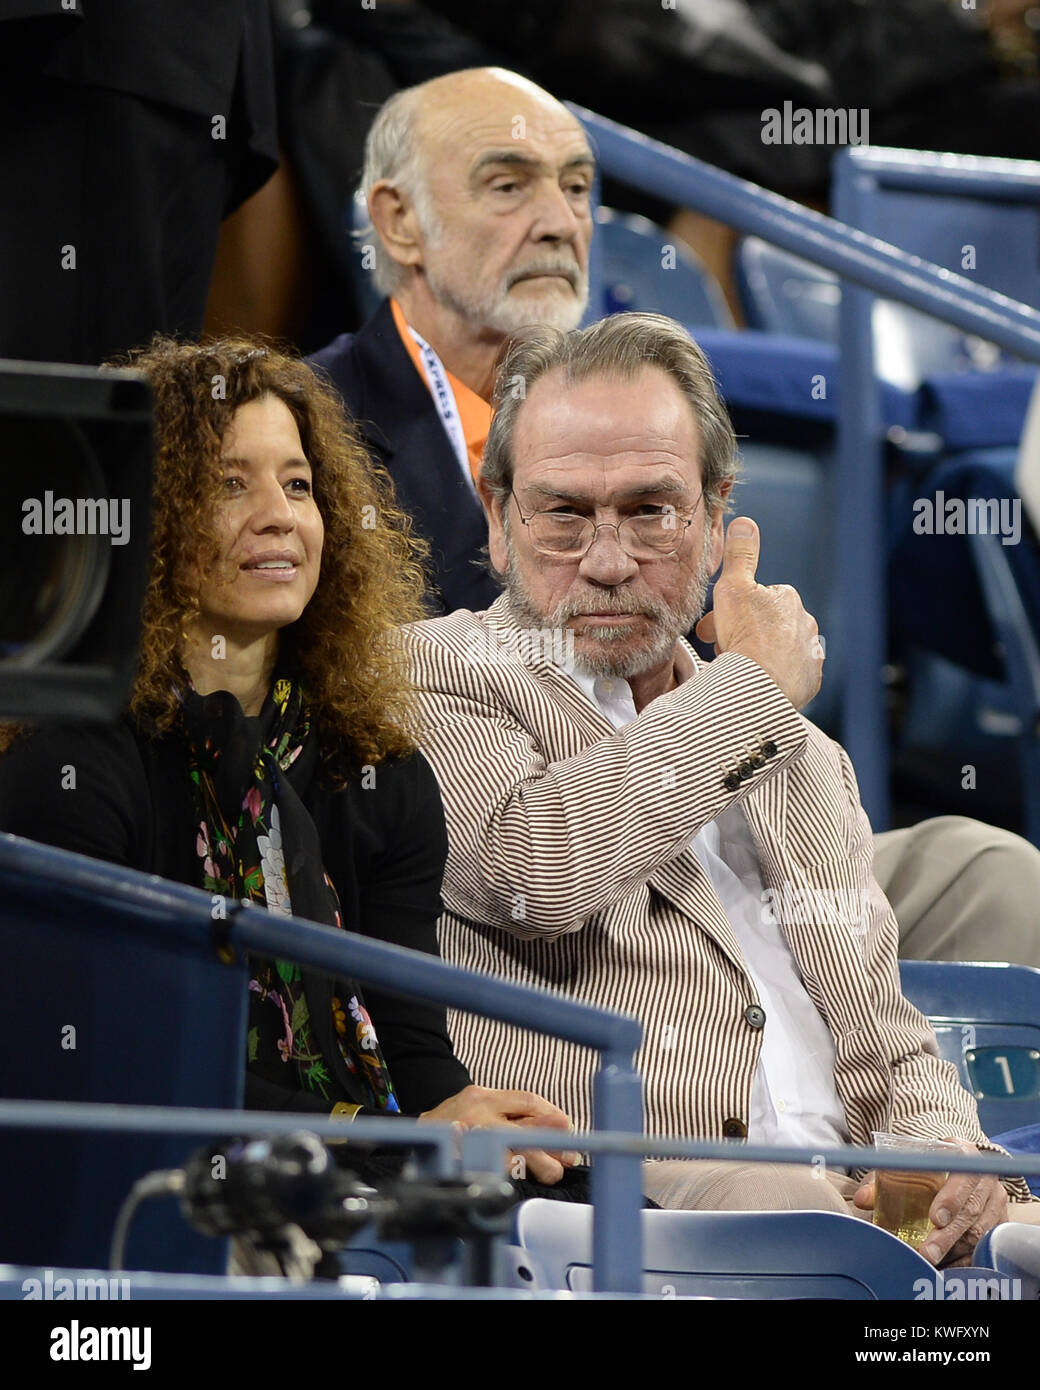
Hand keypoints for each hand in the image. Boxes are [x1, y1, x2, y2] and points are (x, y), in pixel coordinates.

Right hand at [418, 1084, 579, 1184]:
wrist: (419, 1135)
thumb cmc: (459, 1118)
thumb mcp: (484, 1102)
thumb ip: (516, 1111)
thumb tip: (561, 1125)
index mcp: (483, 1097)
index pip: (527, 1101)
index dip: (551, 1114)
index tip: (566, 1125)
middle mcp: (475, 1119)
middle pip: (523, 1131)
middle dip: (551, 1145)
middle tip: (569, 1157)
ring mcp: (468, 1146)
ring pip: (514, 1158)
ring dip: (539, 1166)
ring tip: (553, 1171)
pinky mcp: (464, 1168)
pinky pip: (498, 1174)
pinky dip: (517, 1176)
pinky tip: (528, 1178)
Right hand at [695, 517, 822, 709]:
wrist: (761, 685)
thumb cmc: (745, 635)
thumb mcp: (733, 587)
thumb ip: (740, 554)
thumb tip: (745, 522)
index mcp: (787, 598)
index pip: (756, 599)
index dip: (730, 611)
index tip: (710, 627)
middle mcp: (805, 623)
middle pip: (766, 626)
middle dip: (743, 633)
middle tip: (718, 648)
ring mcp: (809, 654)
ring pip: (778, 650)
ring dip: (758, 654)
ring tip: (736, 668)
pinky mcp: (810, 681)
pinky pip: (790, 675)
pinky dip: (774, 676)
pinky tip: (757, 681)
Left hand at [852, 1138, 1008, 1267]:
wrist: (952, 1165)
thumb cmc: (926, 1165)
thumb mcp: (905, 1165)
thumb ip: (883, 1179)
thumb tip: (863, 1199)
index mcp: (963, 1152)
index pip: (962, 1175)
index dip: (951, 1198)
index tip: (935, 1218)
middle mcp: (984, 1176)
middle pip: (970, 1209)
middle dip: (947, 1235)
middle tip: (927, 1252)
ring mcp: (995, 1200)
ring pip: (979, 1231)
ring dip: (955, 1249)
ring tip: (932, 1262)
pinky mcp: (999, 1220)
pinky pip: (985, 1245)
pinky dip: (966, 1258)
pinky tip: (948, 1265)